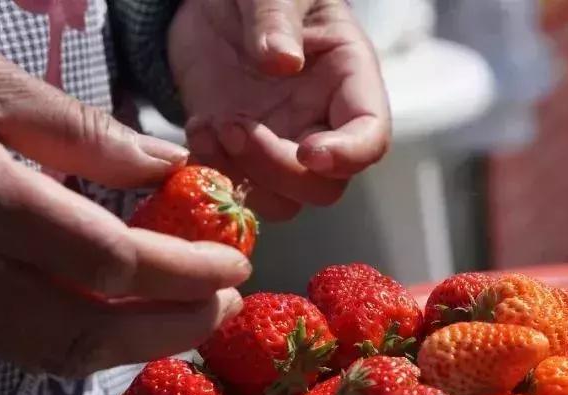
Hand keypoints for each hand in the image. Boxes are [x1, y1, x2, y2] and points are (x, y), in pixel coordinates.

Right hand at [0, 40, 248, 376]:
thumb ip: (83, 133)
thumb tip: (171, 168)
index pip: (110, 260)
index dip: (185, 271)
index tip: (235, 262)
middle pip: (87, 332)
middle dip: (171, 328)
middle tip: (227, 306)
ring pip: (54, 354)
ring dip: (135, 346)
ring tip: (191, 315)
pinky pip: (26, 346)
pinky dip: (91, 340)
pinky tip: (130, 314)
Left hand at [169, 0, 391, 219]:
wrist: (213, 1)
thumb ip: (276, 17)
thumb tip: (282, 61)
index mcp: (349, 83)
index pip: (370, 137)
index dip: (349, 156)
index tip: (309, 153)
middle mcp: (321, 125)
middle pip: (323, 186)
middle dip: (278, 169)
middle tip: (235, 126)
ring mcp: (281, 145)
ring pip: (281, 200)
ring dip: (242, 177)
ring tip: (211, 126)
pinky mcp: (239, 154)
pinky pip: (234, 188)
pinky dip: (211, 172)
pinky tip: (196, 129)